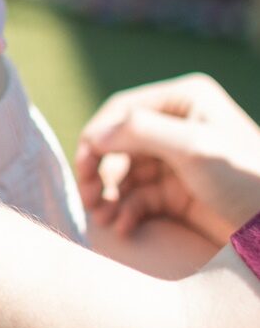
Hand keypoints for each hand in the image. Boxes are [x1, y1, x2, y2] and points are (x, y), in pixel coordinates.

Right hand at [76, 74, 259, 245]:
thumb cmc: (246, 180)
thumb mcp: (194, 148)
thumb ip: (139, 132)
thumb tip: (93, 136)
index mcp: (182, 100)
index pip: (123, 111)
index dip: (97, 136)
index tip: (83, 167)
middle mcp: (177, 126)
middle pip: (120, 143)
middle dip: (100, 170)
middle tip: (88, 198)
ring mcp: (177, 161)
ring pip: (127, 172)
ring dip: (110, 194)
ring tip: (101, 217)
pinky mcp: (180, 194)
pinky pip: (141, 197)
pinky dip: (127, 211)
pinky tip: (123, 227)